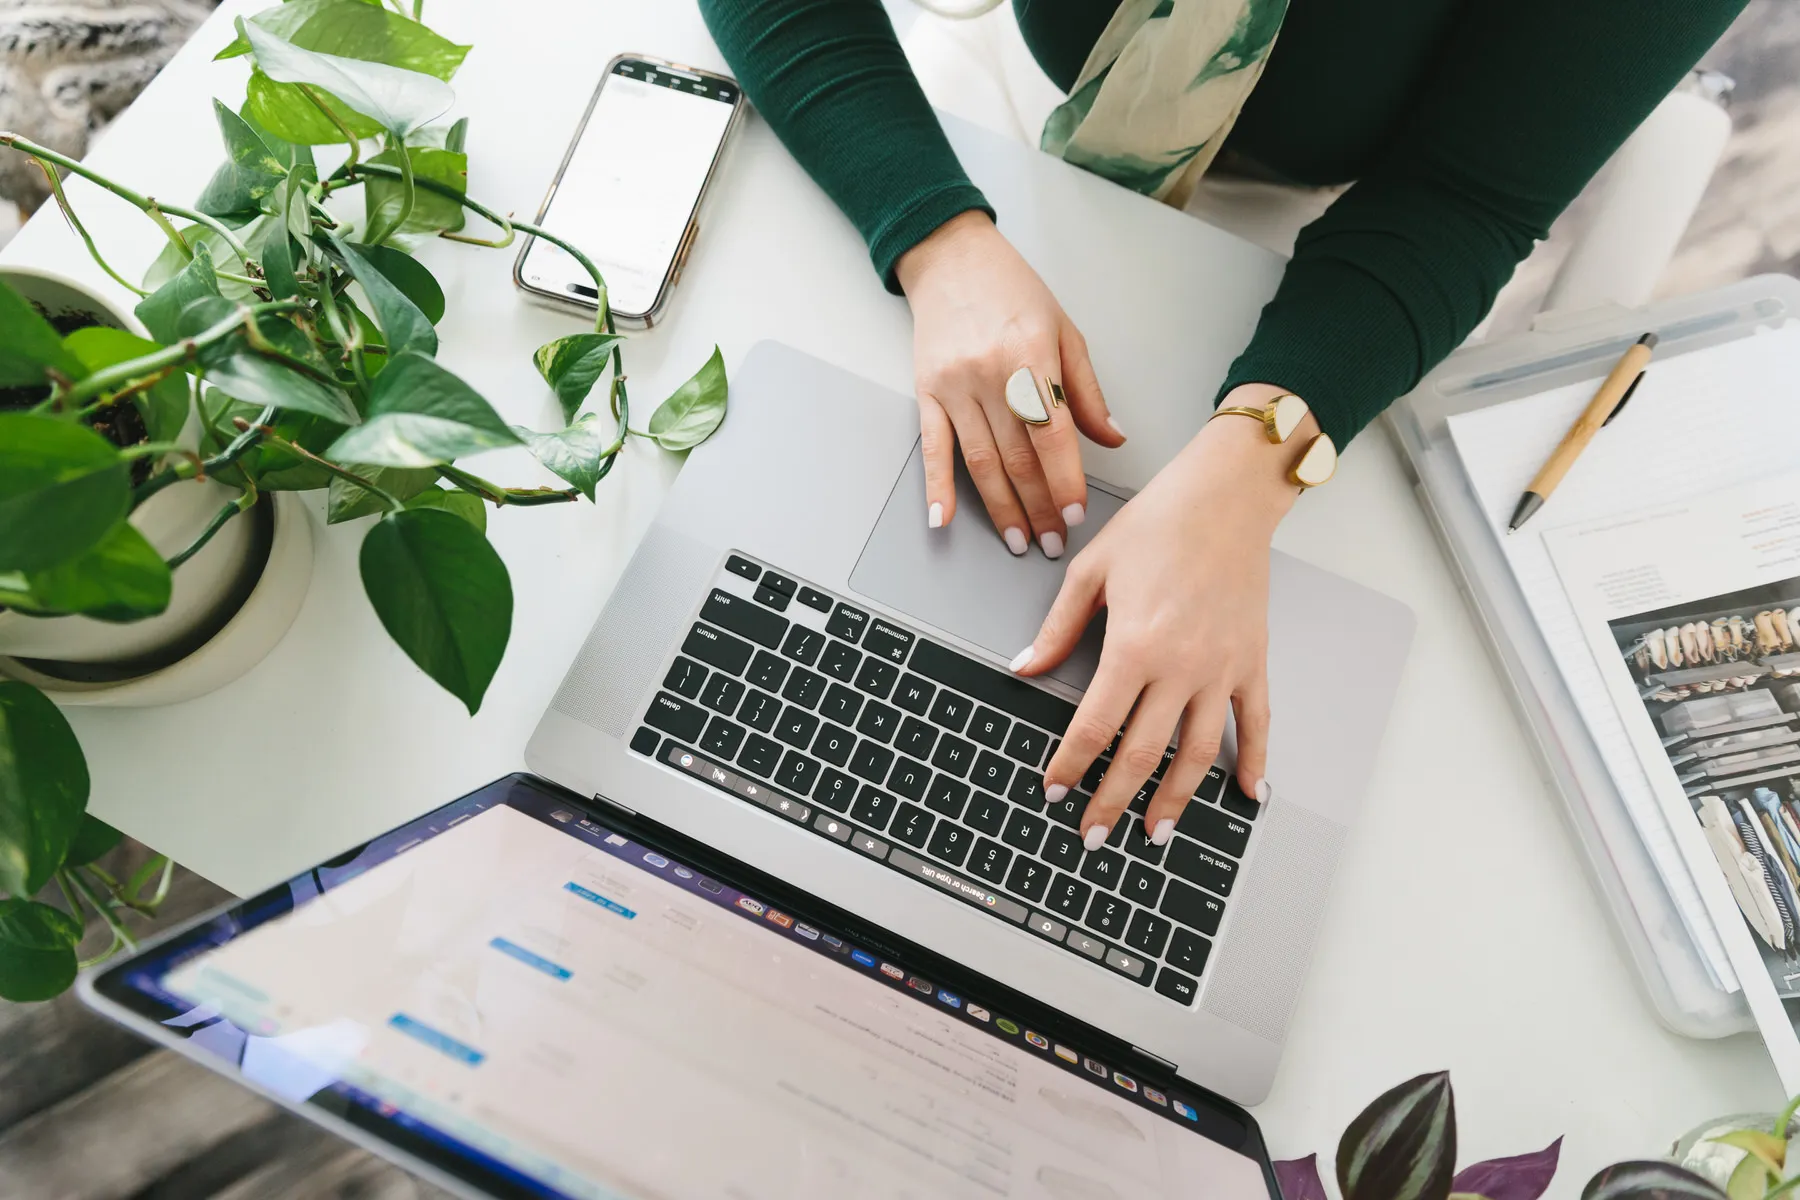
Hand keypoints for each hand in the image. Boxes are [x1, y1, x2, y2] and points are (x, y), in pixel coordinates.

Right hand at [895, 211, 1124, 557]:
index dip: (1064, 480)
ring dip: (1000, 508)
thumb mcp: (1065, 330)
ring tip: (1017, 540)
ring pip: (980, 461)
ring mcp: (953, 384)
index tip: (1074, 515)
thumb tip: (1112, 438)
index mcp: (1031, 355)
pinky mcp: (925, 391)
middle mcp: (989, 372)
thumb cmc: (1012, 290)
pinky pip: (932, 447)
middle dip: (1038, 506)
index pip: (1051, 434)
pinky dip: (937, 487)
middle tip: (1052, 542)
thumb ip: (1086, 390)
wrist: (951, 258)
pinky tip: (944, 518)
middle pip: (1017, 457)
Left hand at [1010, 385, 1311, 847]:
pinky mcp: (1252, 662)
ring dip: (1176, 800)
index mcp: (1134, 646)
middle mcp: (1181, 666)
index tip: (1055, 790)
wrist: (1226, 497)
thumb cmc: (1159, 525)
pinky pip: (1255, 724)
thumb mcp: (1091, 571)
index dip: (1071, 766)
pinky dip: (1253, 763)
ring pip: (1197, 753)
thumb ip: (1058, 628)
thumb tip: (1024, 667)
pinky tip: (1247, 796)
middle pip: (1141, 753)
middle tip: (1094, 834)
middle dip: (1113, 800)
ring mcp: (1222, 669)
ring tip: (1156, 833)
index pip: (1094, 726)